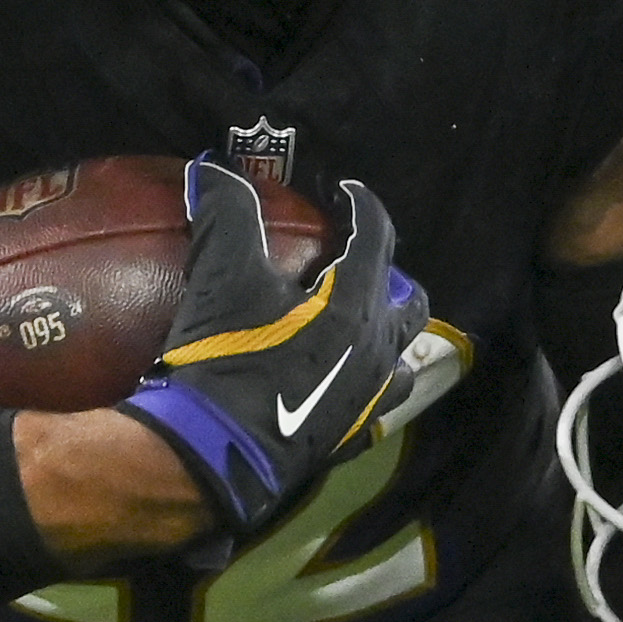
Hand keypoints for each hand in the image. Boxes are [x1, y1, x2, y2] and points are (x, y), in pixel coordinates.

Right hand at [115, 164, 429, 550]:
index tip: (346, 192)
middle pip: (410, 306)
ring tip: (358, 326)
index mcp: (357, 307)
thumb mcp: (221, 277)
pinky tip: (338, 380)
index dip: (364, 208)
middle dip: (392, 279)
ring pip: (399, 361)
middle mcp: (376, 353)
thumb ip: (225, 215)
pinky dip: (363, 384)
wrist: (214, 453)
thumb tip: (213, 168)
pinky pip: (372, 405)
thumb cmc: (226, 357)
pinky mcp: (347, 439)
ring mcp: (366, 401)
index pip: (378, 240)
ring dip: (385, 337)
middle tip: (359, 265)